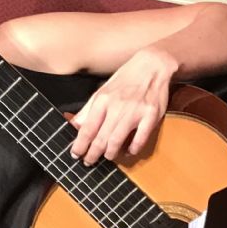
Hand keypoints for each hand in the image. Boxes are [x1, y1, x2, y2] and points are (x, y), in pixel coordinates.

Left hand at [69, 47, 177, 165]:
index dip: (80, 145)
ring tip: (107, 157)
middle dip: (92, 154)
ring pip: (117, 141)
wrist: (152, 65)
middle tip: (88, 162)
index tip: (75, 154)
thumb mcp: (103, 90)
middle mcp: (117, 106)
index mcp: (103, 99)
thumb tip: (74, 125)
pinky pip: (140, 139)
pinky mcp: (151, 116)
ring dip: (110, 154)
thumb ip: (88, 109)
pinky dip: (133, 149)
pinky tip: (129, 151)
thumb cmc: (126, 79)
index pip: (87, 128)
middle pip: (100, 138)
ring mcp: (135, 112)